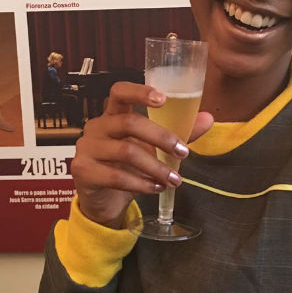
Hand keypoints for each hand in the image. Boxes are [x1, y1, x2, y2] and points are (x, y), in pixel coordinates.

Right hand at [71, 82, 212, 228]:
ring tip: (174, 180)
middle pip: (129, 123)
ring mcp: (87, 148)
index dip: (140, 92)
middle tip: (183, 153)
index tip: (163, 99)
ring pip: (126, 152)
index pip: (120, 91)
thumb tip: (208, 118)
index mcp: (113, 114)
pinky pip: (116, 176)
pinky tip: (156, 188)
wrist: (103, 201)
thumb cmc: (127, 167)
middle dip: (161, 138)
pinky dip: (141, 183)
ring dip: (156, 167)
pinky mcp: (83, 171)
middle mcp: (97, 126)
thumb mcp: (153, 148)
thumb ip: (178, 132)